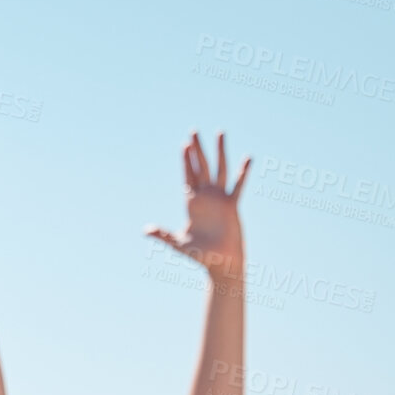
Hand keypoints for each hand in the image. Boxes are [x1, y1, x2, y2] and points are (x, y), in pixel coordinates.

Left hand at [145, 131, 248, 278]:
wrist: (221, 263)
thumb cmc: (200, 255)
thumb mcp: (179, 243)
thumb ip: (164, 235)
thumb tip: (146, 230)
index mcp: (191, 204)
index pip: (187, 177)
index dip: (186, 161)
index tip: (184, 145)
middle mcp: (206, 197)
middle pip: (200, 168)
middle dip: (197, 150)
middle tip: (194, 131)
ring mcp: (220, 199)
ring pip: (219, 170)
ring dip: (219, 152)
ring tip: (220, 133)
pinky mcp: (233, 205)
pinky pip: (238, 186)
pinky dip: (243, 173)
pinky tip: (247, 159)